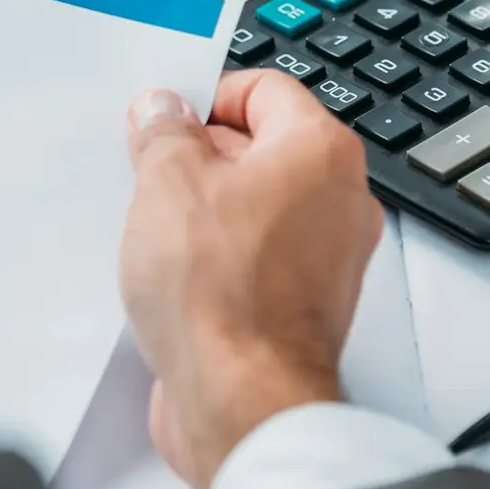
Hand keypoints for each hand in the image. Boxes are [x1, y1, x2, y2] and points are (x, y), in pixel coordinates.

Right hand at [120, 70, 382, 488]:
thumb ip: (165, 133)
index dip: (206, 96)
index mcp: (319, 152)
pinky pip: (257, 261)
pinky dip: (217, 261)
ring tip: (158, 231)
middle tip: (150, 171)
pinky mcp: (303, 308)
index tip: (165, 119)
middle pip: (263, 149)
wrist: (239, 400)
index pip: (265, 89)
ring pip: (256, 209)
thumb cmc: (220, 294)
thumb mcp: (166, 181)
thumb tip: (164, 112)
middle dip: (200, 156)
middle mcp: (338, 201)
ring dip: (204, 212)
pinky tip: (175, 278)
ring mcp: (327, 259)